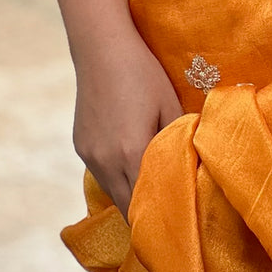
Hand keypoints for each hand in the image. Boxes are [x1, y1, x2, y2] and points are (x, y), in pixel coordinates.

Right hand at [72, 32, 185, 220]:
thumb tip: (191, 168)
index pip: (146, 204)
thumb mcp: (170, 105)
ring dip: (130, 193)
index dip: (161, 217)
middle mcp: (106, 161)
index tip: (177, 223)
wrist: (102, 47)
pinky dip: (116, 175)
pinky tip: (129, 159)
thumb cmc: (143, 73)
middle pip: (126, 206)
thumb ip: (178, 141)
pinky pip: (101, 173)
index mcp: (131, 152)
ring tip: (151, 187)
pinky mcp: (80, 146)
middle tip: (168, 211)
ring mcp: (89, 155)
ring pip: (112, 192)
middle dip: (145, 212)